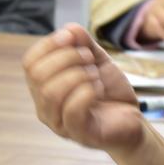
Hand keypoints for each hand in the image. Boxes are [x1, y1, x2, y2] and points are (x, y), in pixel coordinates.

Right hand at [23, 23, 142, 152]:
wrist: (133, 120)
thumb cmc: (110, 92)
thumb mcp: (97, 61)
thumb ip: (83, 44)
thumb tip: (69, 29)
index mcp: (43, 88)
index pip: (30, 63)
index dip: (48, 44)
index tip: (72, 37)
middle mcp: (45, 107)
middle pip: (38, 75)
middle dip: (67, 58)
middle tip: (89, 57)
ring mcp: (60, 124)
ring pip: (51, 93)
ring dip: (77, 75)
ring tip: (95, 74)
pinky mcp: (79, 135)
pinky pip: (72, 111)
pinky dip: (87, 92)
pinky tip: (99, 88)